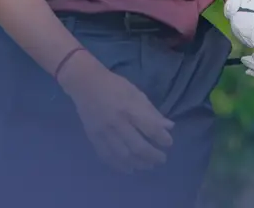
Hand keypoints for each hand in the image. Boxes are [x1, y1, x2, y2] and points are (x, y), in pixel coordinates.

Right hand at [56, 51, 174, 172]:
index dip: (161, 138)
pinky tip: (128, 169)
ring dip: (138, 163)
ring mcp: (104, 131)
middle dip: (152, 156)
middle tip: (161, 159)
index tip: (168, 143)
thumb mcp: (135, 92)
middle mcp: (117, 122)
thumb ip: (151, 111)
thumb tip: (169, 127)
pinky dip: (119, 165)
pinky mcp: (93, 137)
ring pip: (123, 155)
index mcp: (129, 107)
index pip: (150, 128)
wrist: (85, 84)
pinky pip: (107, 156)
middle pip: (137, 146)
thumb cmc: (114, 85)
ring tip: (148, 166)